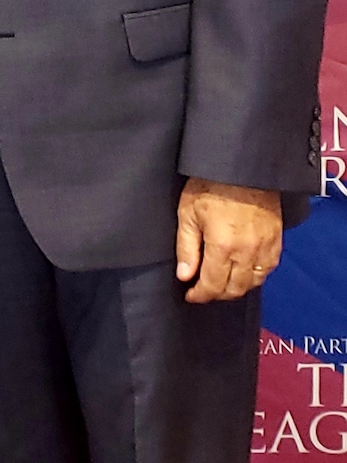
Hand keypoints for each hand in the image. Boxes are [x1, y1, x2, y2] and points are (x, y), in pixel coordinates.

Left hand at [175, 177, 281, 302]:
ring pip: (254, 282)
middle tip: (203, 290)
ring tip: (222, 283)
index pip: (212, 285)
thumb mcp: (188, 214)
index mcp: (222, 246)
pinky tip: (244, 272)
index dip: (200, 295)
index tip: (191, 295)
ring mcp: (265, 246)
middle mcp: (247, 251)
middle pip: (234, 289)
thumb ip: (186, 248)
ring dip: (236, 288)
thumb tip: (185, 275)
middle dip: (216, 294)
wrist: (242, 166)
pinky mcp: (277, 238)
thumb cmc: (212, 185)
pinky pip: (269, 268)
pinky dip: (256, 276)